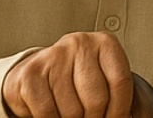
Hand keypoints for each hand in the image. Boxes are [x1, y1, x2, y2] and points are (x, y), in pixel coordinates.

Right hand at [2, 31, 134, 116]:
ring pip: (72, 111)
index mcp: (105, 43)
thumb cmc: (75, 79)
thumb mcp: (101, 80)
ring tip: (70, 114)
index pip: (121, 82)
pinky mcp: (31, 73)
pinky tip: (54, 113)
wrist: (34, 73)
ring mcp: (54, 56)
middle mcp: (80, 43)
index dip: (120, 110)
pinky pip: (48, 113)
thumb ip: (116, 96)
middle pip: (97, 100)